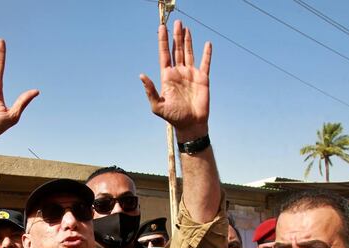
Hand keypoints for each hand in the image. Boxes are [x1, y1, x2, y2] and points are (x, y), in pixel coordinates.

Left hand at [140, 20, 211, 138]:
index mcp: (167, 77)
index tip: (161, 27)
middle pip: (176, 50)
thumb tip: (142, 75)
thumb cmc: (173, 117)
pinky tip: (207, 44)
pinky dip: (207, 53)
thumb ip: (150, 90)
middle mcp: (179, 73)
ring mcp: (191, 74)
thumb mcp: (157, 105)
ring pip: (189, 53)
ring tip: (185, 28)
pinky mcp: (203, 78)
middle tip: (176, 22)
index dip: (162, 41)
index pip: (164, 54)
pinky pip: (206, 63)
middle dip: (176, 36)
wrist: (190, 125)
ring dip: (187, 40)